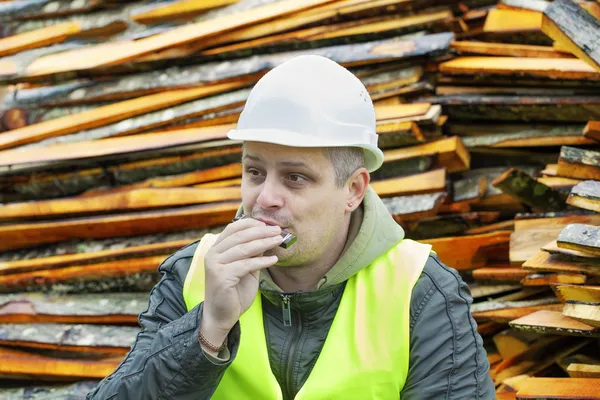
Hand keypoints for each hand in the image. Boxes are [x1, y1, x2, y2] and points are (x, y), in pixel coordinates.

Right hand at [199, 217, 282, 353]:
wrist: (222, 315)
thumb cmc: (234, 291)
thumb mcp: (246, 268)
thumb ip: (252, 253)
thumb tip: (267, 236)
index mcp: (216, 249)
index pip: (233, 228)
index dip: (251, 223)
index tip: (268, 224)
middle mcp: (213, 254)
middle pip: (240, 236)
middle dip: (261, 231)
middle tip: (278, 230)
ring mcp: (215, 265)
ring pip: (243, 248)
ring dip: (264, 243)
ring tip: (278, 240)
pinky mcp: (222, 276)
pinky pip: (246, 265)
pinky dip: (262, 261)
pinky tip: (274, 259)